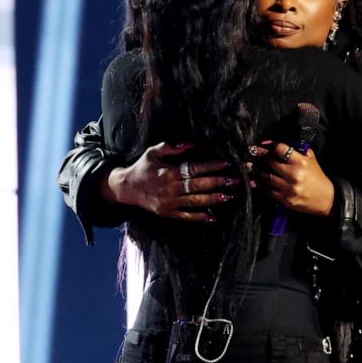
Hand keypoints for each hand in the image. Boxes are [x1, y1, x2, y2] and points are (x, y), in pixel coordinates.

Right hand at [102, 142, 237, 221]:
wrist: (126, 188)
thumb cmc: (142, 167)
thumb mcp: (153, 152)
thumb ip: (171, 147)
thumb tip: (191, 144)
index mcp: (168, 172)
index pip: (194, 169)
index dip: (211, 166)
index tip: (226, 164)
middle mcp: (170, 189)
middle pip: (199, 185)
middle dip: (218, 183)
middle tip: (235, 181)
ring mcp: (169, 203)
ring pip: (196, 202)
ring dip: (213, 199)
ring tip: (229, 196)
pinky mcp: (168, 213)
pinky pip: (186, 216)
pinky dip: (200, 217)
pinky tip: (213, 217)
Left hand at [248, 142, 334, 216]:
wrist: (327, 199)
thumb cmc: (317, 176)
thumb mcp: (311, 159)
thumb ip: (297, 150)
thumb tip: (278, 143)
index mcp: (300, 162)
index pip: (280, 149)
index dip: (270, 145)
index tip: (262, 144)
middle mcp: (293, 175)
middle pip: (270, 162)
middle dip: (259, 155)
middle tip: (250, 151)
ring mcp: (288, 189)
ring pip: (266, 177)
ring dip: (256, 170)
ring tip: (248, 165)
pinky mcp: (285, 200)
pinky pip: (268, 191)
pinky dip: (260, 185)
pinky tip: (254, 181)